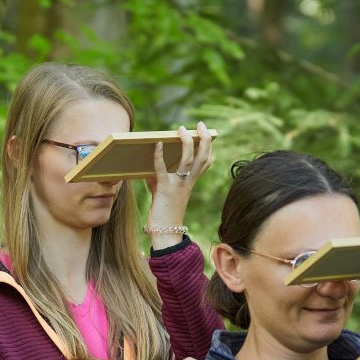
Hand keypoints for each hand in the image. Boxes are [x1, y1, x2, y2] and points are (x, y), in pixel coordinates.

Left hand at [145, 122, 213, 248]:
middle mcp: (188, 182)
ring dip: (186, 142)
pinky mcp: (165, 189)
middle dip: (205, 139)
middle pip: (203, 157)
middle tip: (201, 126)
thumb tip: (150, 163)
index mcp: (191, 183)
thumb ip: (159, 177)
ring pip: (189, 160)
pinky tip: (157, 144)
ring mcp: (178, 185)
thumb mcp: (163, 191)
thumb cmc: (164, 212)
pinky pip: (162, 169)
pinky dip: (159, 155)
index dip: (208, 147)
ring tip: (182, 130)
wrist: (165, 233)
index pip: (206, 162)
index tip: (206, 134)